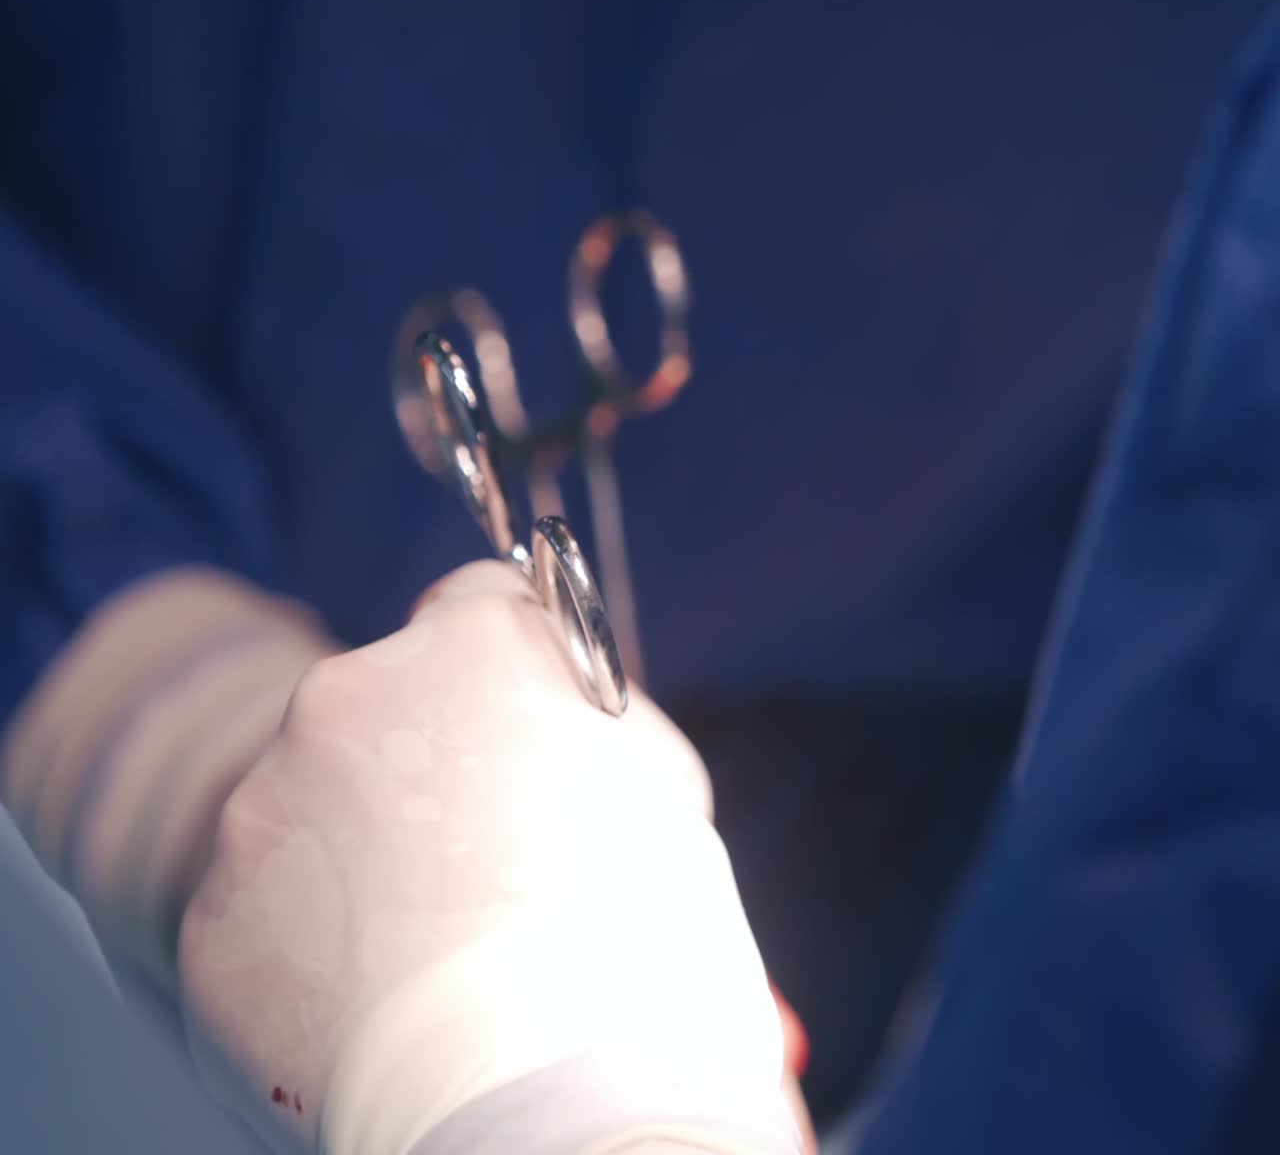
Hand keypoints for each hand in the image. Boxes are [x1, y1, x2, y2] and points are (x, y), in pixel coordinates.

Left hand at [179, 561, 799, 1154]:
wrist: (553, 1087)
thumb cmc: (640, 932)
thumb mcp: (656, 781)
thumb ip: (588, 723)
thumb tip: (556, 728)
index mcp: (470, 644)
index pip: (474, 604)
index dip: (497, 669)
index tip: (504, 717)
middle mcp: (349, 693)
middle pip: (378, 705)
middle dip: (417, 761)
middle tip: (471, 857)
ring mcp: (266, 803)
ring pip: (310, 808)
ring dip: (354, 853)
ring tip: (428, 941)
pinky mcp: (217, 913)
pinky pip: (266, 909)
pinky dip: (309, 942)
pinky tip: (377, 993)